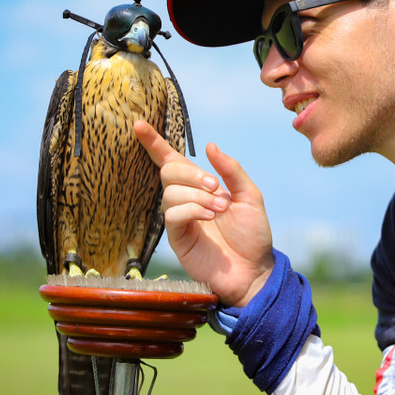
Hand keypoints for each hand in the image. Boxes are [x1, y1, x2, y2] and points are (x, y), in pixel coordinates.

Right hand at [134, 120, 273, 306]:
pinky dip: (191, 209)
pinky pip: (172, 215)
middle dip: (191, 174)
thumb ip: (231, 171)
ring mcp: (180, 219)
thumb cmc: (253, 235)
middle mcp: (186, 200)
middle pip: (169, 171)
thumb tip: (209, 146)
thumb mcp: (250, 196)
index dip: (155, 143)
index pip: (172, 160)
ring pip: (170, 193)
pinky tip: (208, 217)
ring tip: (219, 209)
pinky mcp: (177, 239)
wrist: (255, 270)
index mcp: (201, 187)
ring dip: (197, 195)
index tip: (139, 124)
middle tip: (214, 186)